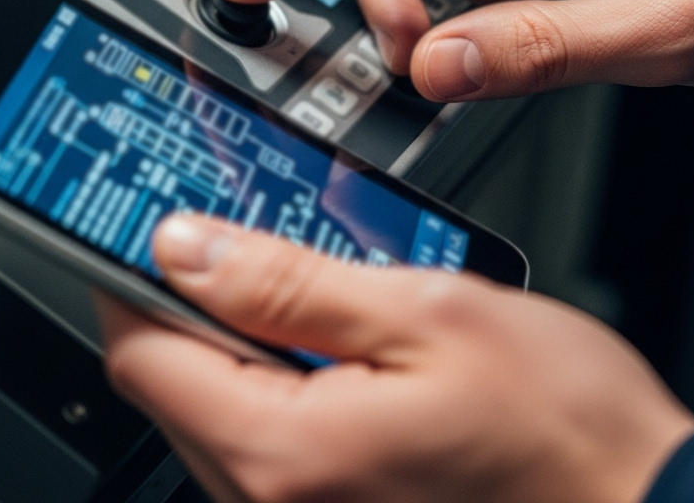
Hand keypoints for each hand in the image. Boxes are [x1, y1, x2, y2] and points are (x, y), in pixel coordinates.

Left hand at [99, 215, 693, 502]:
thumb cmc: (559, 426)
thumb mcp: (424, 313)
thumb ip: (289, 283)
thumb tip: (184, 246)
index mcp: (284, 451)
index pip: (144, 352)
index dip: (134, 273)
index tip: (152, 219)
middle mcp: (277, 502)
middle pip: (174, 381)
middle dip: (194, 297)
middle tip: (245, 230)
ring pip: (220, 407)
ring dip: (243, 334)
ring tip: (310, 279)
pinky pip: (270, 438)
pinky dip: (282, 375)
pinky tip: (340, 337)